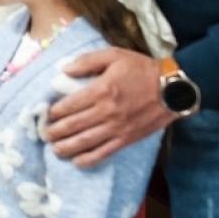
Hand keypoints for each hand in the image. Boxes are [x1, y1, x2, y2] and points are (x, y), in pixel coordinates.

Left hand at [45, 48, 171, 167]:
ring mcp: (117, 128)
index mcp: (101, 90)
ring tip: (54, 149)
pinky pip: (104, 153)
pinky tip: (77, 161)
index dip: (53, 112)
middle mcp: (106, 112)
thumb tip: (64, 70)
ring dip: (66, 147)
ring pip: (85, 142)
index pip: (69, 105)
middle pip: (73, 126)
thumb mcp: (114, 55)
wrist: (174, 88)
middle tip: (44, 134)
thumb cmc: (142, 69)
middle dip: (55, 132)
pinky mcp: (127, 139)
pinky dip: (89, 159)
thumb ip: (87, 61)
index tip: (46, 115)